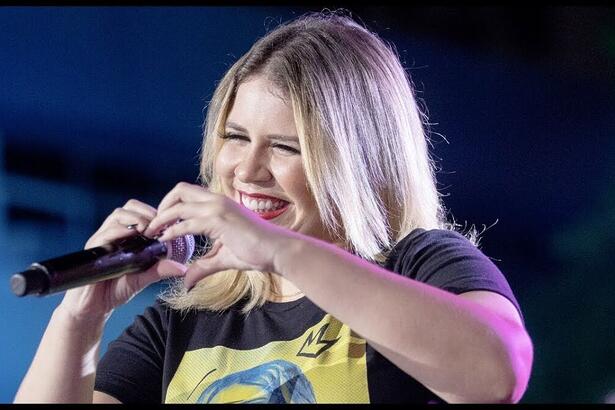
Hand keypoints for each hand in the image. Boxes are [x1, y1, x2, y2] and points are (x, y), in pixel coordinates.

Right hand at [58, 199, 187, 321]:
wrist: (93, 308)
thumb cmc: (115, 290)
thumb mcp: (143, 278)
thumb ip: (160, 270)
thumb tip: (182, 268)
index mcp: (125, 236)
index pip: (139, 212)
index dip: (154, 213)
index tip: (167, 223)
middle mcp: (113, 233)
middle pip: (129, 208)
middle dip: (146, 212)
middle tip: (158, 225)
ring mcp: (102, 240)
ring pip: (118, 215)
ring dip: (136, 218)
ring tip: (148, 230)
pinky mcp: (93, 250)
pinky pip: (105, 234)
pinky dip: (120, 231)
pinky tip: (132, 236)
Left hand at [144, 182, 292, 289]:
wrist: (277, 251)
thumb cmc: (257, 252)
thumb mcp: (223, 258)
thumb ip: (203, 266)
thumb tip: (187, 281)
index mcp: (219, 204)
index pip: (188, 195)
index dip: (170, 206)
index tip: (160, 224)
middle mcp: (217, 200)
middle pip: (179, 191)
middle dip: (162, 205)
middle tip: (152, 225)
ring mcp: (218, 208)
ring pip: (179, 203)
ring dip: (161, 217)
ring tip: (151, 232)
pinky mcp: (219, 220)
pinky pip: (187, 222)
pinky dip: (172, 230)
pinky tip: (164, 240)